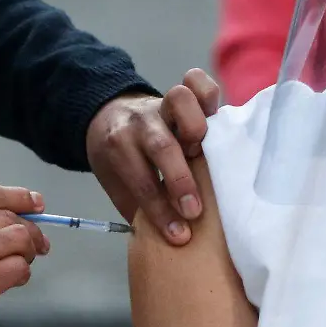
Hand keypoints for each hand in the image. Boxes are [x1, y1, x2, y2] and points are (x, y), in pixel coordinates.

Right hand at [0, 185, 50, 326]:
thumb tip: (5, 218)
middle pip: (9, 217)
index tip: (36, 203)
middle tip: (37, 243)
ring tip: (23, 261)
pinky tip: (14, 278)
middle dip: (31, 229)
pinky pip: (17, 269)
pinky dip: (22, 273)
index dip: (20, 196)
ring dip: (28, 251)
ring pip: (18, 239)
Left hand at [86, 68, 220, 245]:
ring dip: (195, 128)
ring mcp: (163, 105)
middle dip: (180, 180)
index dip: (160, 211)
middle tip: (195, 211)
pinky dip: (208, 95)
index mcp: (119, 148)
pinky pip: (198, 83)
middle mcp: (142, 123)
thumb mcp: (118, 186)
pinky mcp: (185, 95)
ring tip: (205, 155)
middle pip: (160, 144)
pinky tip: (218, 120)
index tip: (179, 236)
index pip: (140, 181)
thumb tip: (169, 243)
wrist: (107, 118)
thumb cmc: (120, 161)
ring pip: (179, 100)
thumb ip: (140, 208)